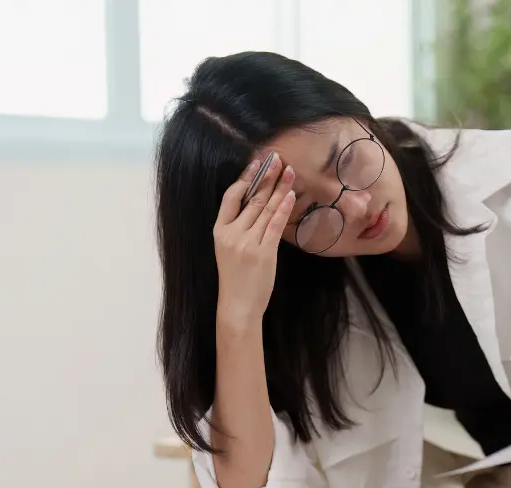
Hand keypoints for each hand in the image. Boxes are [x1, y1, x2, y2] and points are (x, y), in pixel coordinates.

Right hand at [213, 153, 295, 331]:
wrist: (238, 304)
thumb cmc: (236, 277)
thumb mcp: (228, 249)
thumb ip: (239, 228)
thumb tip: (257, 204)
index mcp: (219, 231)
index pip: (231, 197)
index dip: (245, 178)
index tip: (256, 163)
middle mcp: (232, 234)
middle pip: (253, 199)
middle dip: (267, 177)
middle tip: (278, 159)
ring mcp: (248, 243)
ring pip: (266, 209)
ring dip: (280, 188)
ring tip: (289, 172)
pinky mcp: (264, 253)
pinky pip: (275, 225)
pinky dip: (283, 209)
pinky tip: (290, 195)